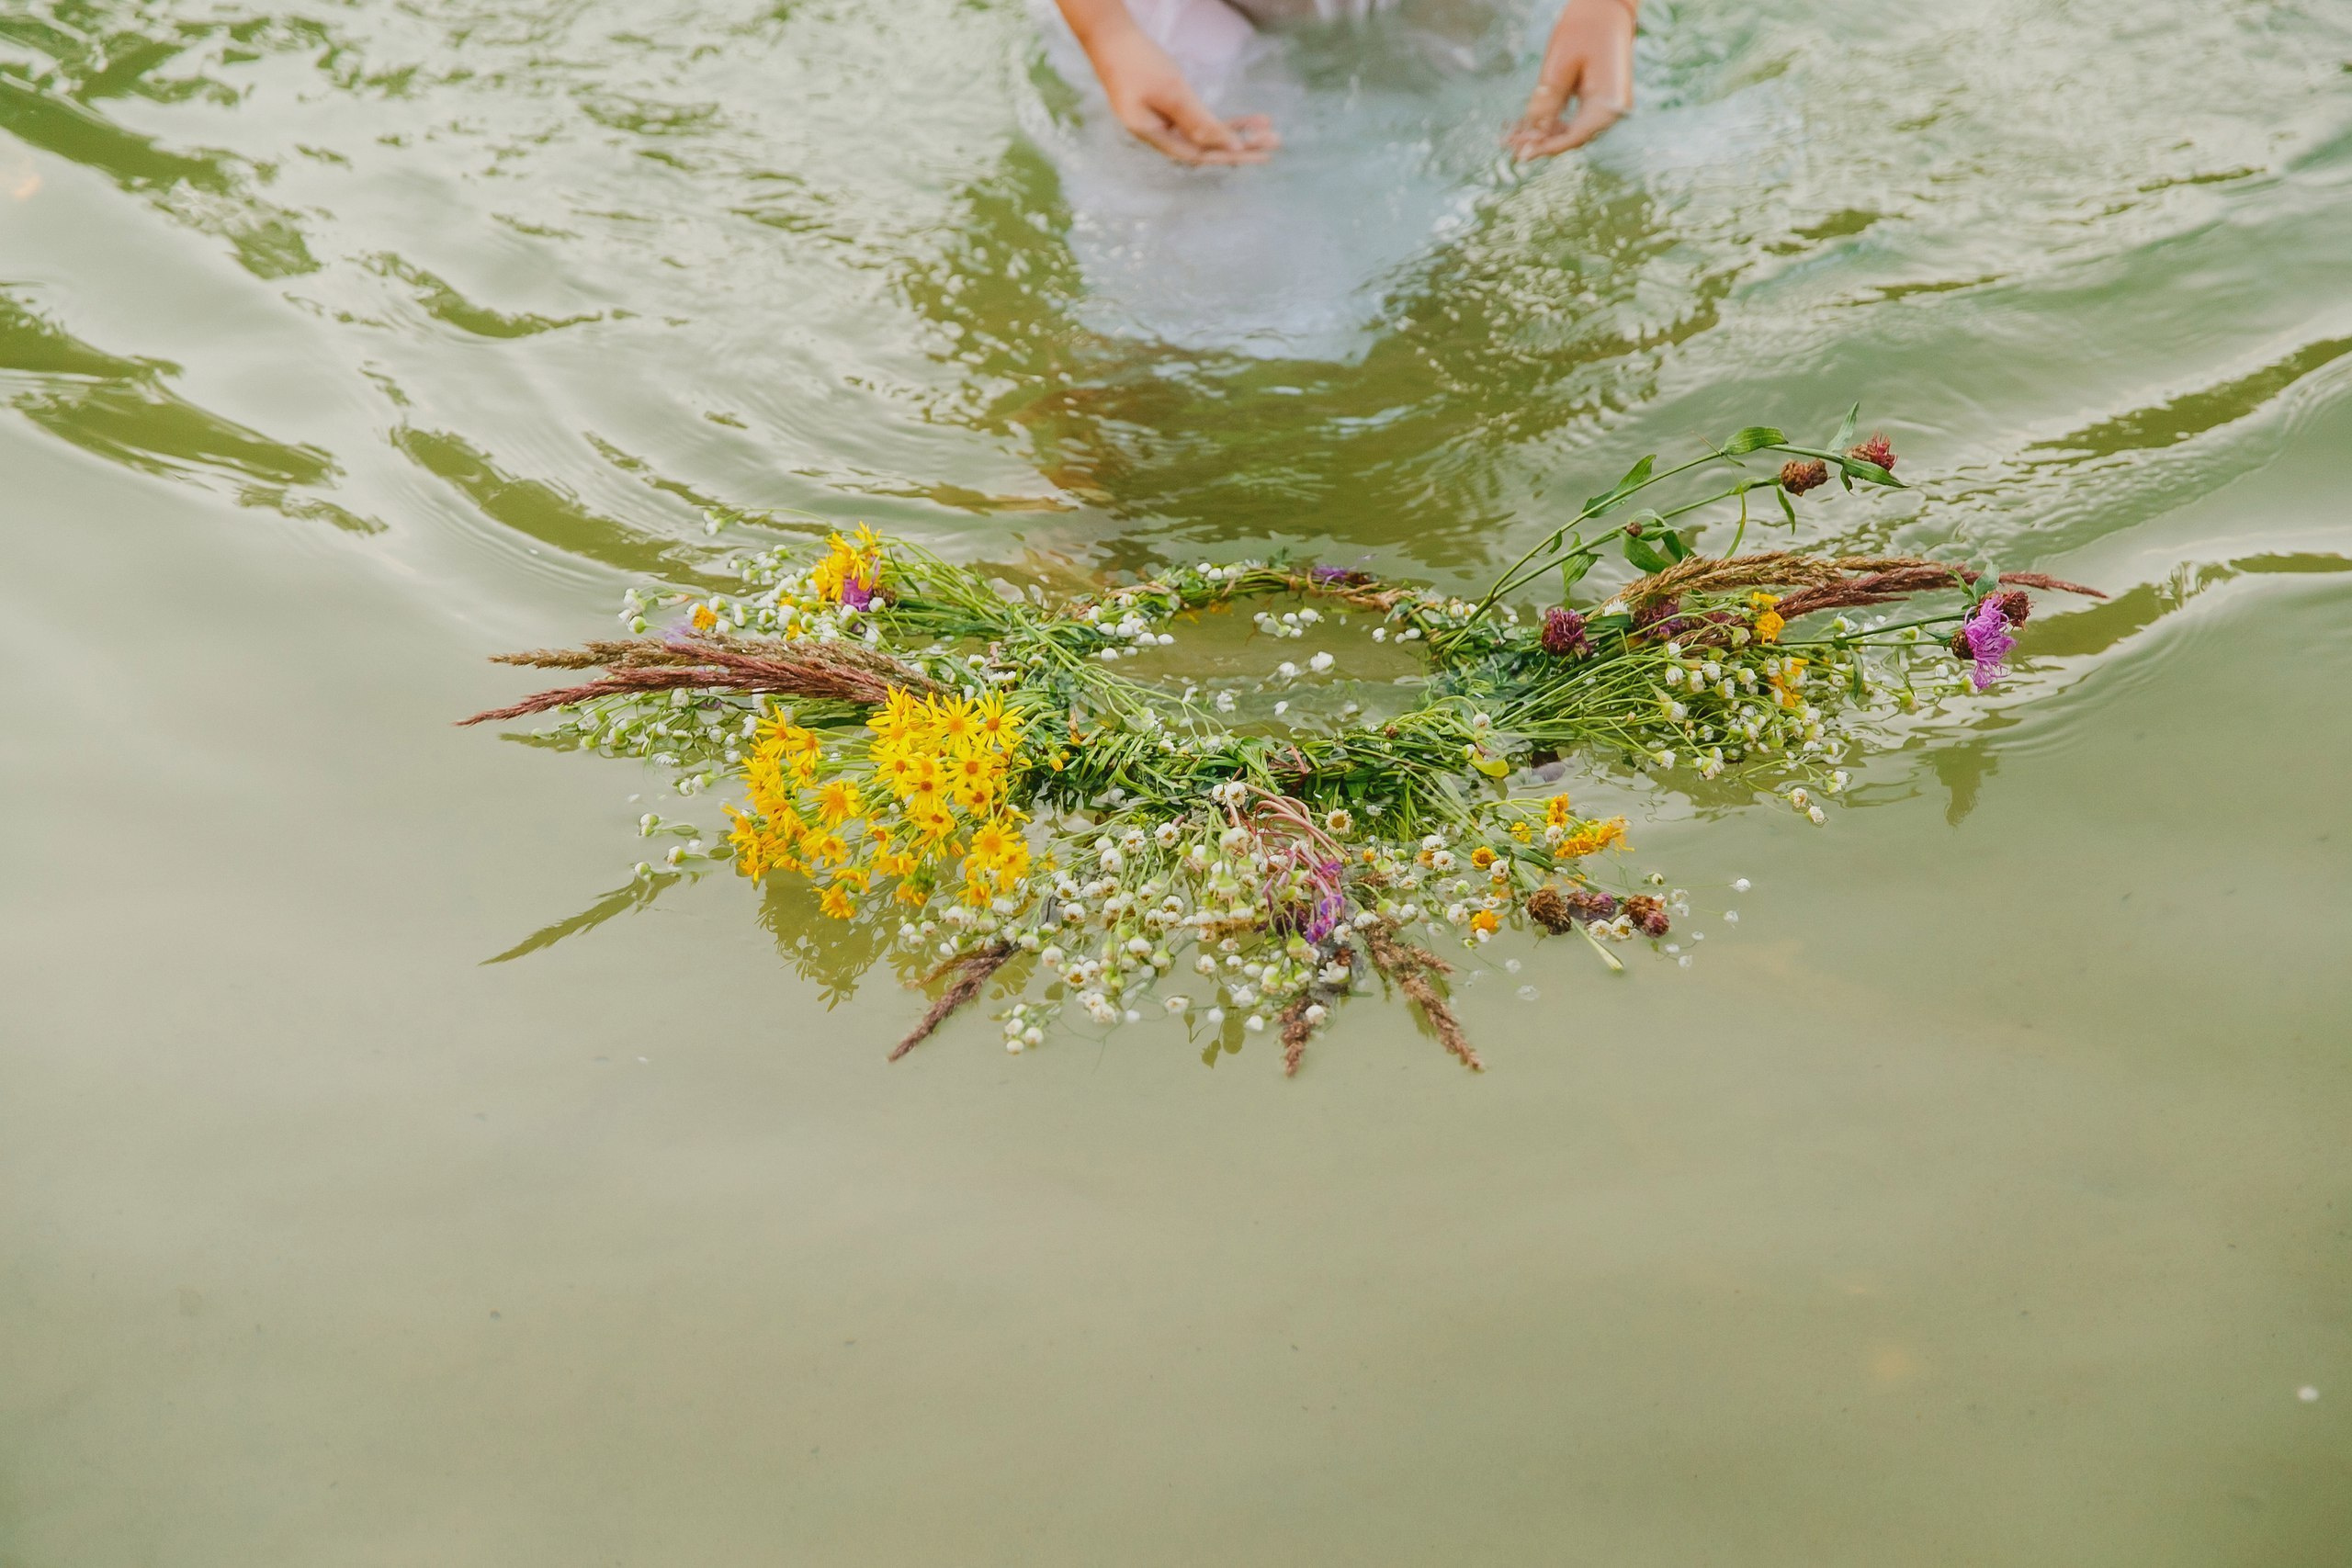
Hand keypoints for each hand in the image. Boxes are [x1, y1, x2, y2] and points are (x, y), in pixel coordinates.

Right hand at [1082, 17, 1279, 165]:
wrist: (1109, 35)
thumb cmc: (1137, 62)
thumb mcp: (1173, 93)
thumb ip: (1200, 123)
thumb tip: (1230, 148)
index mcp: (1153, 135)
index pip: (1200, 155)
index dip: (1232, 155)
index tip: (1262, 152)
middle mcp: (1156, 133)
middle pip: (1205, 147)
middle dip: (1241, 144)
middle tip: (1275, 141)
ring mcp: (1159, 120)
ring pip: (1204, 133)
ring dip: (1235, 129)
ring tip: (1266, 126)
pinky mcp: (1162, 106)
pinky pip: (1196, 118)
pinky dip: (1219, 118)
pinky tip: (1242, 119)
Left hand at [1506, 0, 1634, 160]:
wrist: (1605, 7)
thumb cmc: (1583, 30)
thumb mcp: (1558, 67)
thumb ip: (1547, 104)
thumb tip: (1530, 140)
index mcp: (1609, 105)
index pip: (1575, 137)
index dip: (1546, 148)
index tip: (1521, 155)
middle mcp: (1613, 111)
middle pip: (1571, 137)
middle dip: (1539, 141)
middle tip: (1509, 145)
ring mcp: (1608, 106)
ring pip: (1570, 129)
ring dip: (1542, 133)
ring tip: (1512, 136)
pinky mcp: (1600, 100)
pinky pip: (1574, 117)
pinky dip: (1552, 121)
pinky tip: (1527, 125)